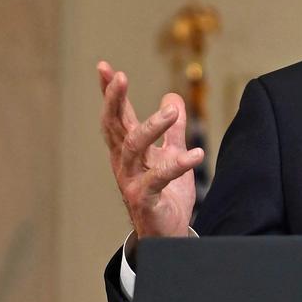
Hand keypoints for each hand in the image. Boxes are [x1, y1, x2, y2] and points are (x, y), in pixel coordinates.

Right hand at [98, 61, 203, 238]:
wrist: (168, 235)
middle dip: (114, 100)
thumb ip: (172, 130)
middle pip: (114, 126)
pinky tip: (196, 155)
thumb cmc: (165, 196)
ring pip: (133, 147)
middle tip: (121, 76)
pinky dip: (178, 165)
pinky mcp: (144, 198)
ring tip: (172, 112)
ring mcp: (131, 180)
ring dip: (151, 126)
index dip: (110, 92)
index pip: (116, 116)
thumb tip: (173, 97)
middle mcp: (124, 163)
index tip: (104, 67)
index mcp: (127, 150)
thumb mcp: (171, 155)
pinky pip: (159, 178)